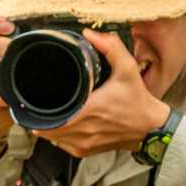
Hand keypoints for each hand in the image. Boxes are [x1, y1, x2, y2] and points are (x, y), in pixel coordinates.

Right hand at [0, 16, 15, 163]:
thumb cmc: (2, 83)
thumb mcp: (3, 60)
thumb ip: (13, 46)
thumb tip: (45, 34)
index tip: (10, 27)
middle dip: (11, 47)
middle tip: (25, 53)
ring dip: (11, 69)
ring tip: (22, 74)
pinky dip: (10, 93)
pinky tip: (17, 94)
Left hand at [34, 29, 170, 158]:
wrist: (150, 127)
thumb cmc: (138, 100)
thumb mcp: (127, 68)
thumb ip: (111, 48)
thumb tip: (90, 35)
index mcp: (89, 111)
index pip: (52, 116)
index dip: (39, 109)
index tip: (34, 99)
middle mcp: (84, 130)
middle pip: (47, 128)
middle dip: (41, 116)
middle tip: (39, 102)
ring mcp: (84, 143)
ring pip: (52, 139)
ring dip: (48, 127)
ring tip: (47, 112)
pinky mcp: (86, 151)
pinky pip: (63, 146)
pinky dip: (59, 137)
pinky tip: (61, 125)